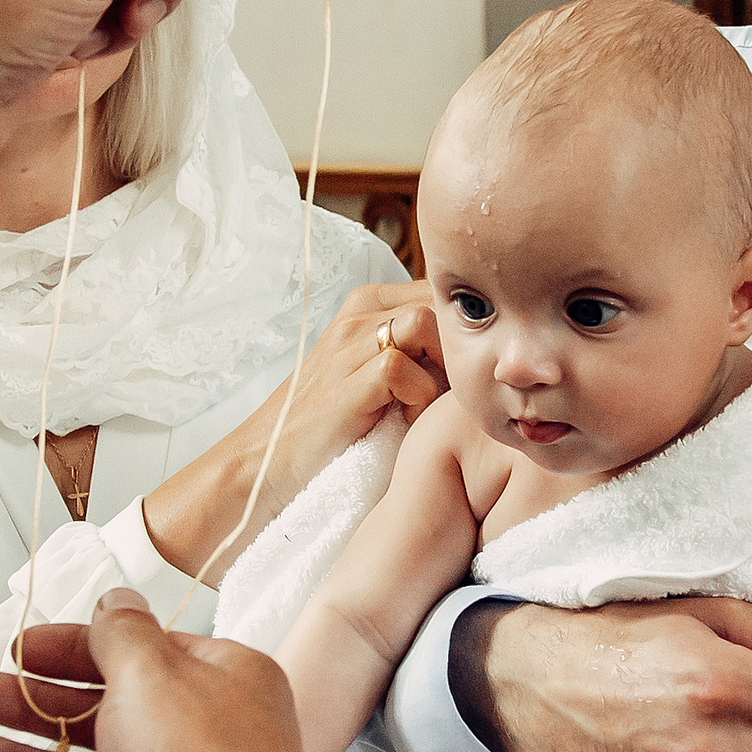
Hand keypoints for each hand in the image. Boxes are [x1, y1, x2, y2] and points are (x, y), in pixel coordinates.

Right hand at [143, 282, 444, 580]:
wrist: (268, 460)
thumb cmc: (334, 422)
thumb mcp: (379, 372)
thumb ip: (421, 350)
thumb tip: (484, 350)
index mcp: (368, 304)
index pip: (440, 291)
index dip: (463, 330)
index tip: (460, 371)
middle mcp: (359, 314)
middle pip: (439, 302)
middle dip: (456, 348)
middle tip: (447, 393)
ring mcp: (349, 344)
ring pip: (425, 323)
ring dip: (439, 368)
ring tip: (426, 405)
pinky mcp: (346, 380)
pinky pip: (402, 367)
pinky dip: (417, 397)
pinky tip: (407, 421)